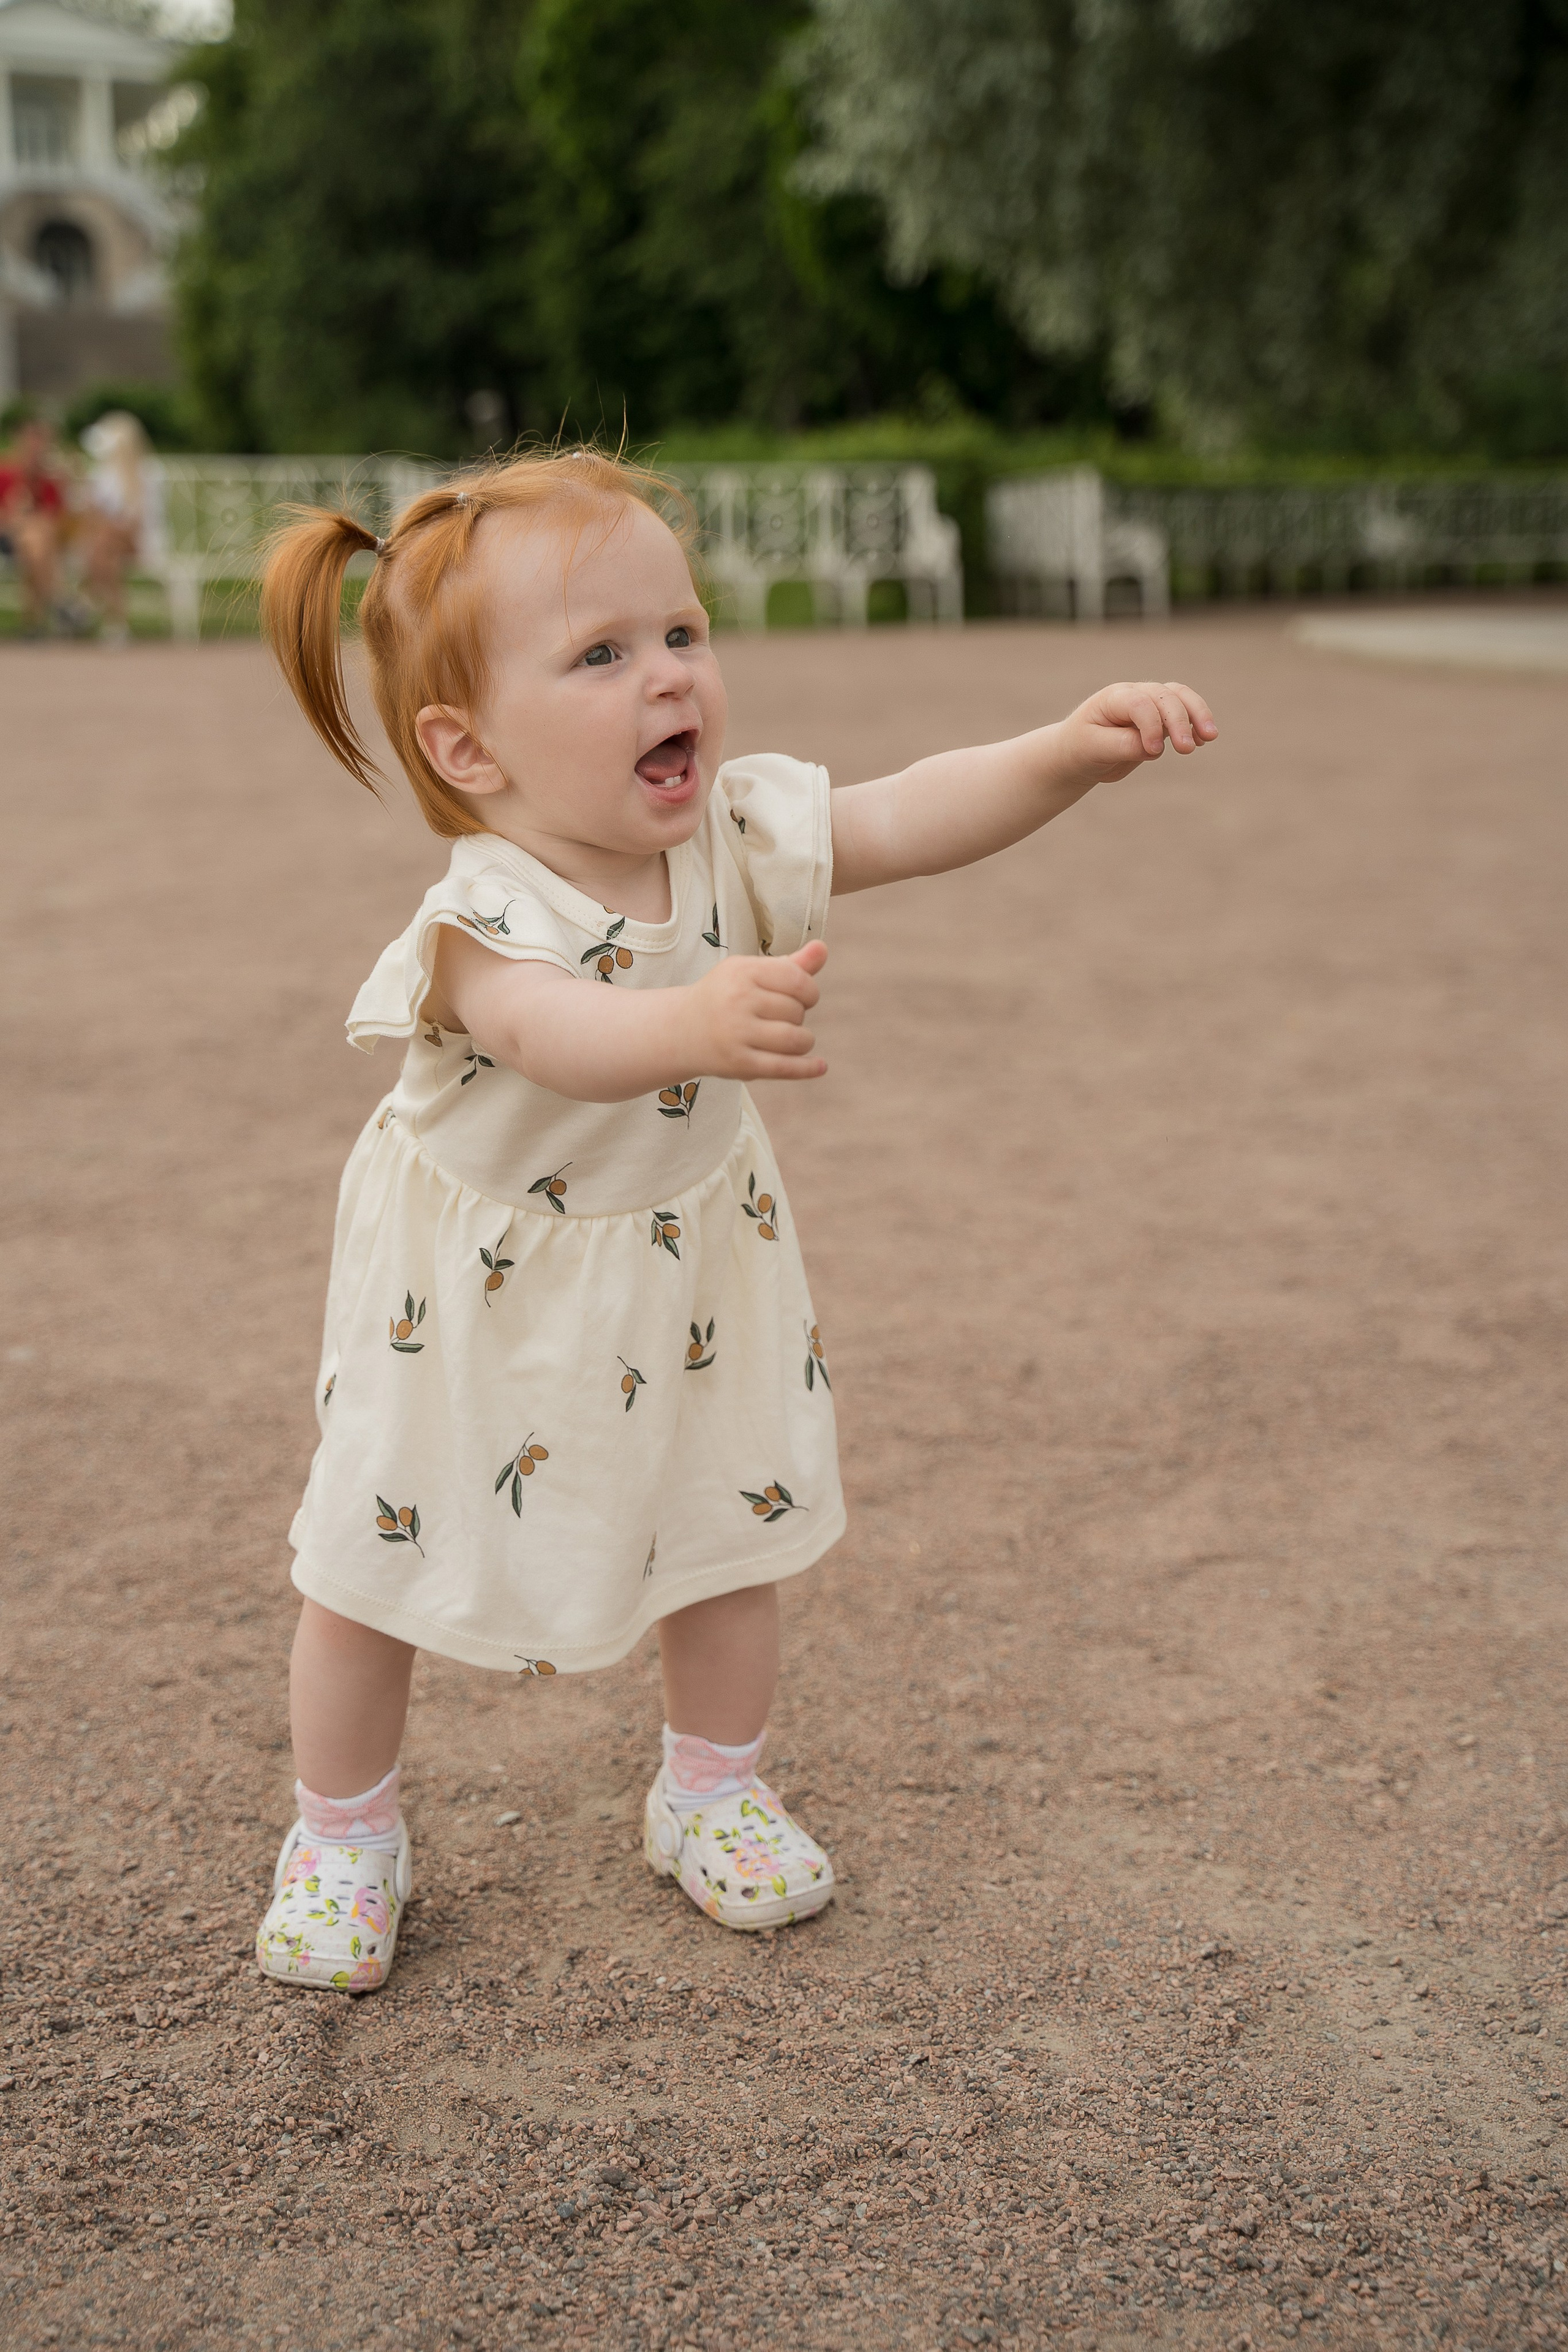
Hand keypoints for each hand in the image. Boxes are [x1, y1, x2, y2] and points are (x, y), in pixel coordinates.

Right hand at [685, 941, 827, 1081]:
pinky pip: (784, 1067)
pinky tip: (820, 1066)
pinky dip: (807, 1068)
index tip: (801, 997)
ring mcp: (737, 1034)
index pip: (797, 980)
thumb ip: (791, 964)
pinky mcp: (740, 1064)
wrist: (682, 1030)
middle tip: (778, 1018)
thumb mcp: (751, 973)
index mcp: (742, 972)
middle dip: (798, 1016)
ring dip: (803, 1041)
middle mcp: (737, 1000)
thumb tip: (822, 949)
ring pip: (796, 1039)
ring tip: (791, 1039)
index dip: (809, 990)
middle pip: (797, 1011)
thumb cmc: (726, 996)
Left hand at [1062, 678, 1217, 784]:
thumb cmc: (1081, 748)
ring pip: (1180, 697)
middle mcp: (1134, 694)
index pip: (1139, 703)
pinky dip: (1196, 723)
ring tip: (1209, 737)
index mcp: (1113, 698)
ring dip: (1198, 714)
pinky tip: (1202, 740)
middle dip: (1179, 720)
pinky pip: (1185, 711)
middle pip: (1165, 696)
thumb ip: (1121, 745)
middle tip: (1187, 749)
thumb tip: (1154, 747)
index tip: (1153, 751)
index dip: (1150, 724)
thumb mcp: (1092, 749)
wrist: (1079, 752)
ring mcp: (1150, 702)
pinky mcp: (1161, 716)